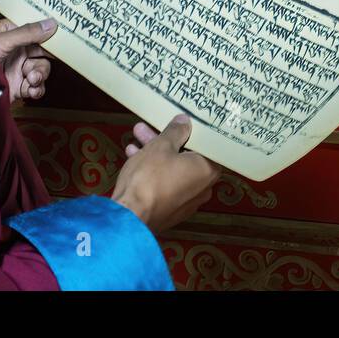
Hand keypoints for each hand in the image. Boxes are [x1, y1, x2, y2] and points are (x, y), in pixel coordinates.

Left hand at [0, 17, 55, 102]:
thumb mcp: (1, 41)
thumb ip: (27, 33)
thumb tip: (52, 23)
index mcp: (10, 33)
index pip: (35, 31)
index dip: (49, 36)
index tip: (62, 41)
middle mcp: (15, 50)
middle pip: (42, 53)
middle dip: (44, 61)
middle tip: (38, 68)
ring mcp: (17, 69)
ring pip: (41, 70)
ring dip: (40, 75)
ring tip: (32, 80)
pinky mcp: (17, 87)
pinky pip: (36, 87)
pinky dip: (37, 90)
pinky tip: (31, 91)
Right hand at [112, 115, 221, 232]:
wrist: (130, 216)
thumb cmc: (150, 176)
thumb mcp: (161, 146)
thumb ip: (176, 131)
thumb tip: (186, 121)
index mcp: (208, 171)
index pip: (206, 146)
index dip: (191, 132)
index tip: (180, 122)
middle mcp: (203, 188)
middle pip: (186, 157)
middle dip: (166, 141)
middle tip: (148, 128)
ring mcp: (186, 203)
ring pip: (173, 170)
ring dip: (155, 153)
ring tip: (136, 137)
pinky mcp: (170, 211)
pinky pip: (166, 185)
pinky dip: (154, 171)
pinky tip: (133, 155)